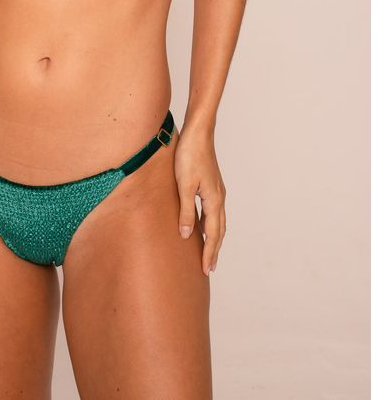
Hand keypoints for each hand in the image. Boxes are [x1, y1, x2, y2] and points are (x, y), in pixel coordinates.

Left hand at [173, 126, 226, 275]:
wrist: (198, 133)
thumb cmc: (189, 156)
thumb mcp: (184, 185)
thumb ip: (185, 211)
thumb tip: (186, 235)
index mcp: (214, 200)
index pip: (213, 234)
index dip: (209, 253)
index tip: (207, 270)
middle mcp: (219, 197)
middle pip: (219, 230)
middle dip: (214, 250)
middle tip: (210, 268)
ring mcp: (217, 191)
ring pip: (218, 221)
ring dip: (214, 238)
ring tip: (209, 251)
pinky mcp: (211, 184)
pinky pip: (213, 211)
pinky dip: (210, 224)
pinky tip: (203, 225)